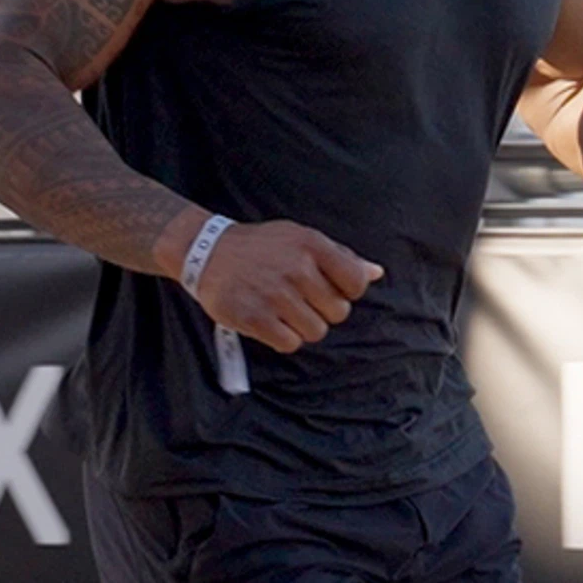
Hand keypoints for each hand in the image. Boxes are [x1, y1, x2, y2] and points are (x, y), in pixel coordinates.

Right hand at [190, 218, 382, 354]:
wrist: (206, 252)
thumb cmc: (260, 247)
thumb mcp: (300, 238)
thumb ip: (340, 257)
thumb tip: (375, 273)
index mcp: (311, 245)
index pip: (356, 282)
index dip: (346, 291)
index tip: (328, 288)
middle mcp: (296, 268)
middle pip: (338, 312)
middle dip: (323, 311)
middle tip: (300, 300)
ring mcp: (275, 294)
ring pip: (316, 332)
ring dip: (302, 327)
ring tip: (283, 311)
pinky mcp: (255, 318)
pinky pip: (290, 344)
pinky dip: (282, 338)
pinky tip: (269, 321)